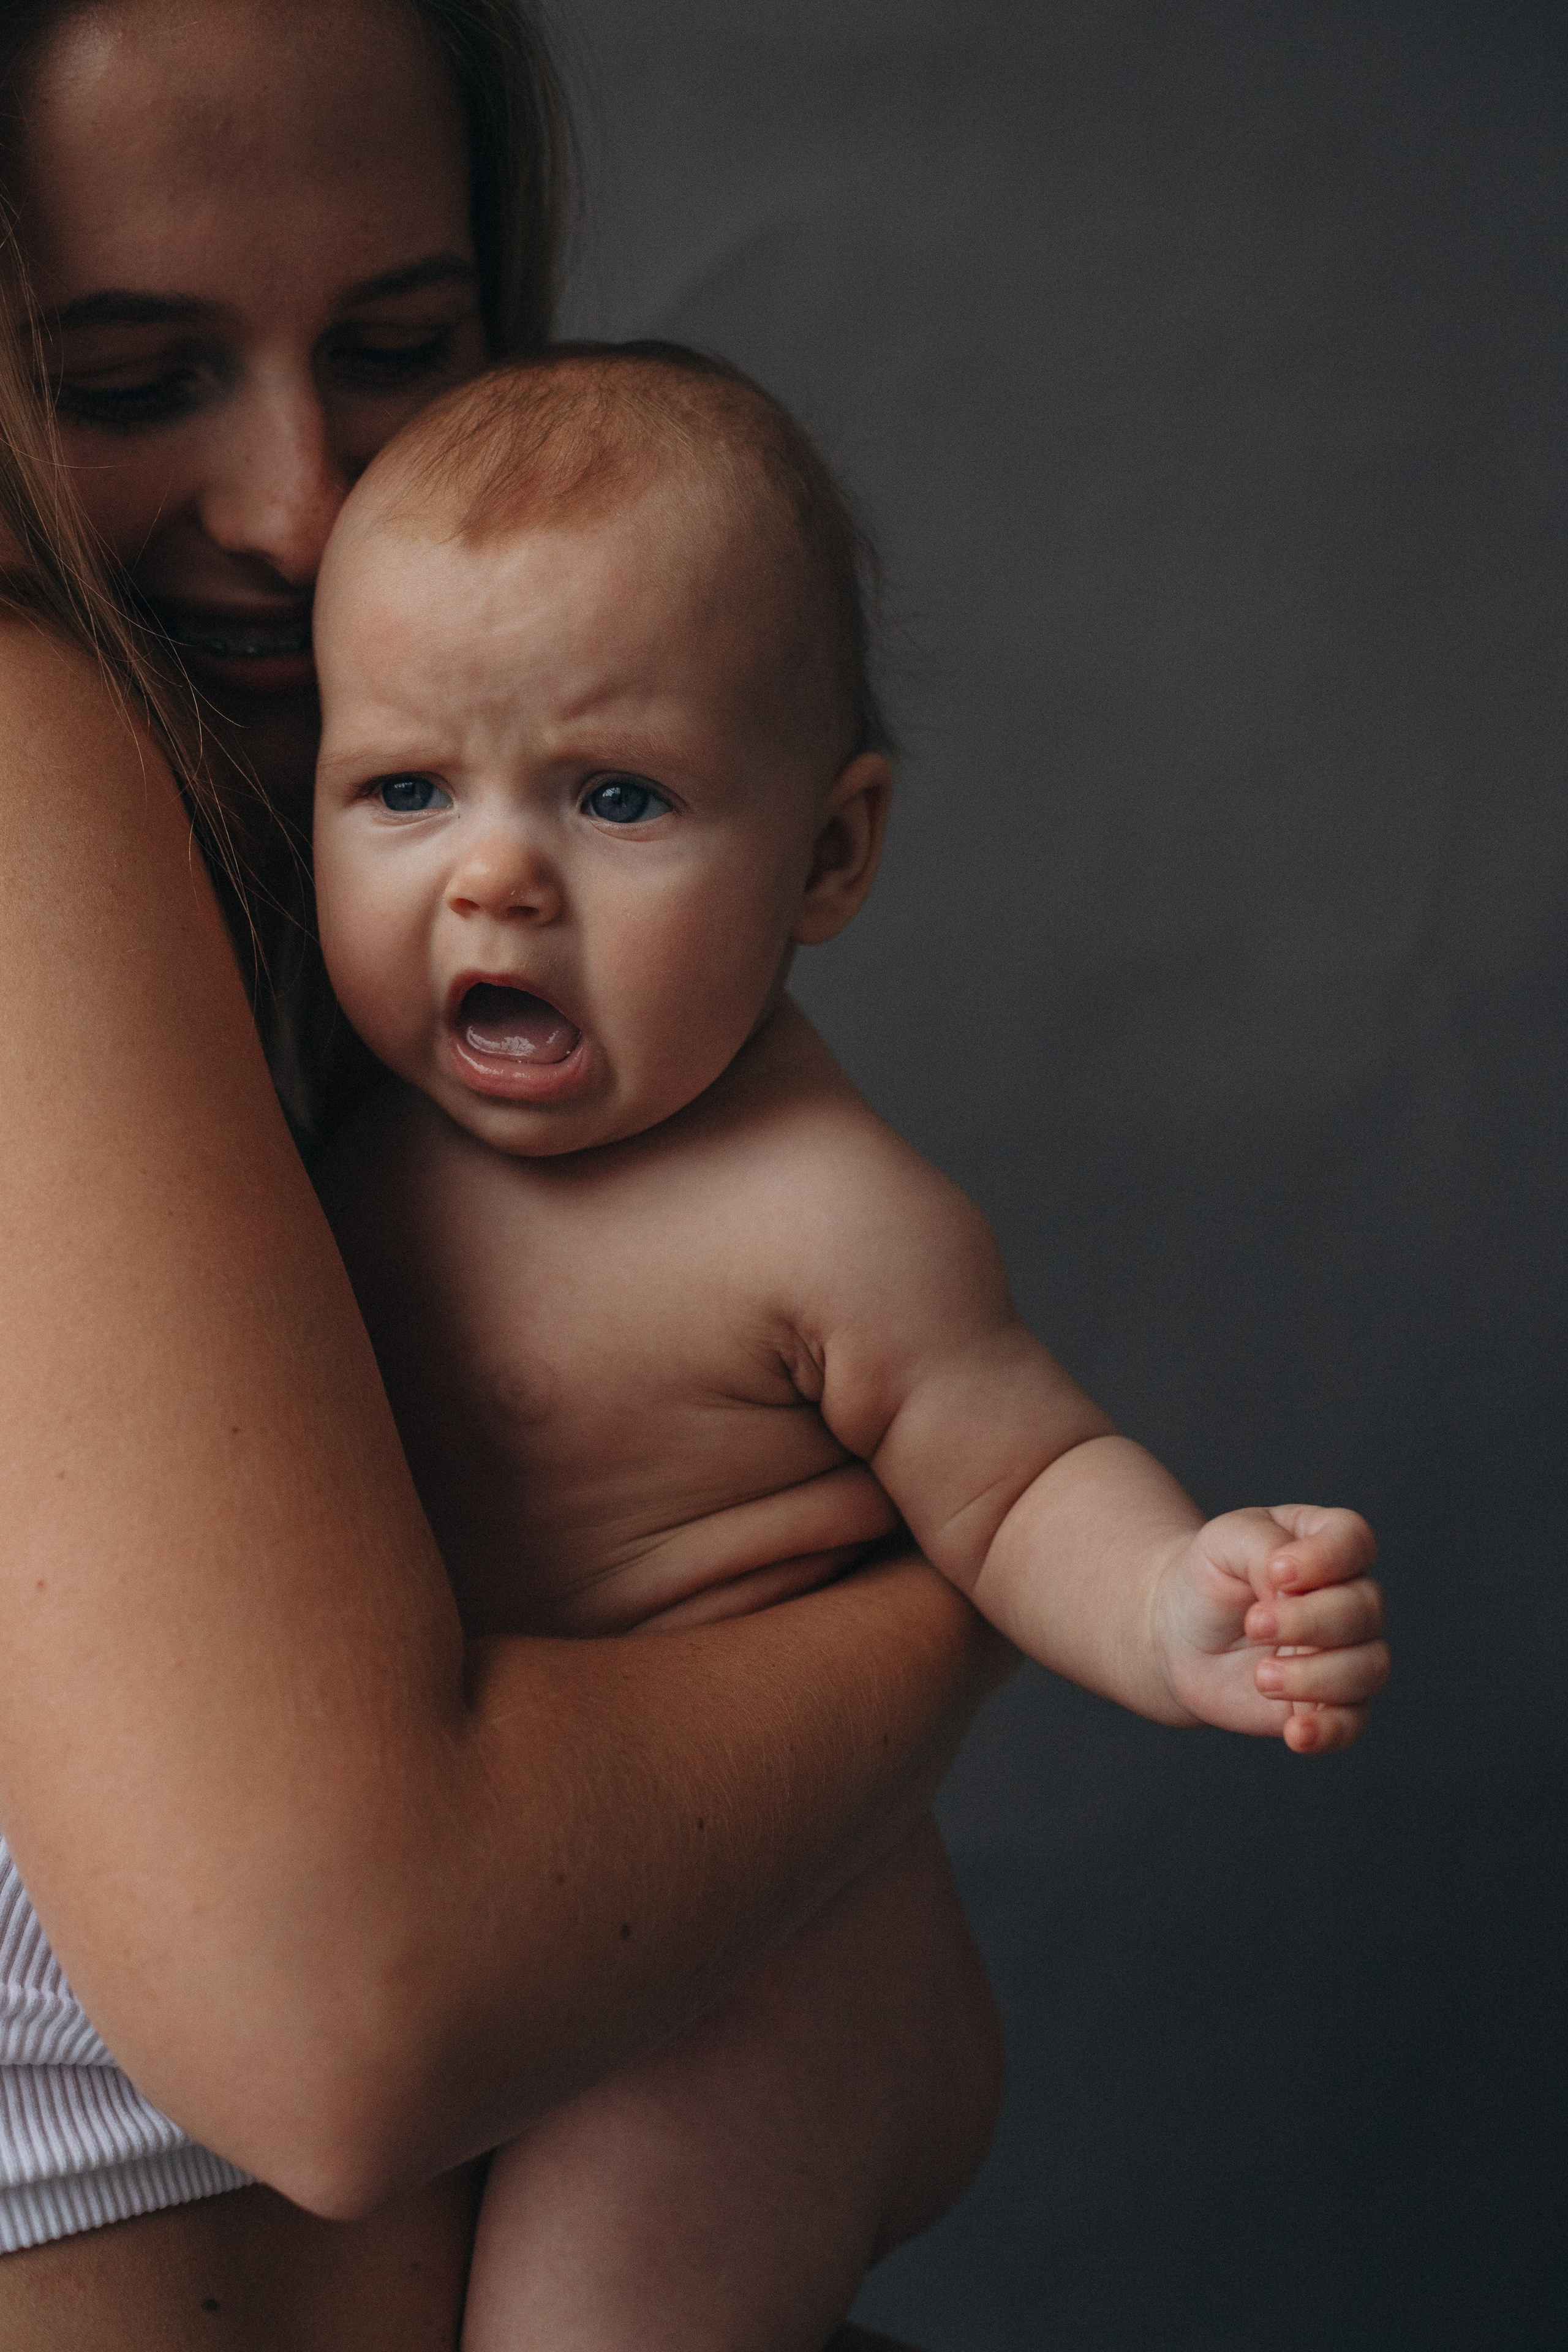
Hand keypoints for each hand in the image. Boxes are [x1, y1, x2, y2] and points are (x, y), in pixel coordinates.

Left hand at [1154, 1505, 1386, 1752]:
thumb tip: (1295, 1587)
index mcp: (1327, 1544)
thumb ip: (1265, 1547)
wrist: (1176, 1636)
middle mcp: (1348, 1597)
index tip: (1275, 1574)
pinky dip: (1329, 1730)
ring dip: (1314, 1675)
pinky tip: (1294, 1732)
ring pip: (1368, 1668)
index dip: (1326, 1558)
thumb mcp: (1224, 1542)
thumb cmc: (1207, 1578)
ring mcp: (1345, 1653)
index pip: (1355, 1541)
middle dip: (1309, 1621)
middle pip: (1364, 1609)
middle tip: (1253, 1624)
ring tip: (1260, 1677)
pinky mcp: (1330, 1704)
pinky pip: (1352, 1723)